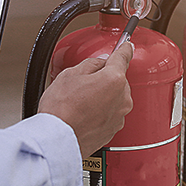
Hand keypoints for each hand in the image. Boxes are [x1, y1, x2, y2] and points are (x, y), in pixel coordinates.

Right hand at [38, 42, 133, 157]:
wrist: (58, 140)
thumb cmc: (61, 109)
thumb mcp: (71, 74)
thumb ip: (91, 64)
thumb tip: (100, 63)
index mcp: (114, 79)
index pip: (123, 57)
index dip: (124, 49)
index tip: (127, 45)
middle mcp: (122, 98)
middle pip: (118, 79)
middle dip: (105, 78)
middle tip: (83, 83)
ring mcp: (119, 116)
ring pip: (115, 97)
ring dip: (103, 96)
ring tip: (80, 102)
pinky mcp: (113, 130)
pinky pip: (110, 113)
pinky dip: (101, 111)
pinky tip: (83, 114)